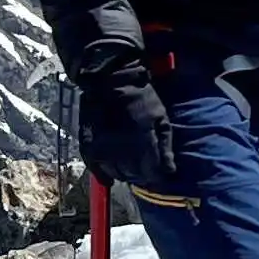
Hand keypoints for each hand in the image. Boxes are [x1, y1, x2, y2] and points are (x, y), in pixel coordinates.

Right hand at [78, 72, 173, 192]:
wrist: (110, 81)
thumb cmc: (141, 98)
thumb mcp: (161, 118)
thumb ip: (165, 146)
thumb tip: (170, 171)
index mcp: (143, 145)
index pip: (151, 174)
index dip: (157, 176)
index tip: (159, 174)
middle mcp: (122, 152)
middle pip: (134, 176)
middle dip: (142, 175)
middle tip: (145, 169)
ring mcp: (103, 150)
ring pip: (116, 174)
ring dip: (124, 174)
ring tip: (130, 168)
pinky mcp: (88, 146)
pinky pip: (95, 169)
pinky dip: (103, 174)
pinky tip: (110, 176)